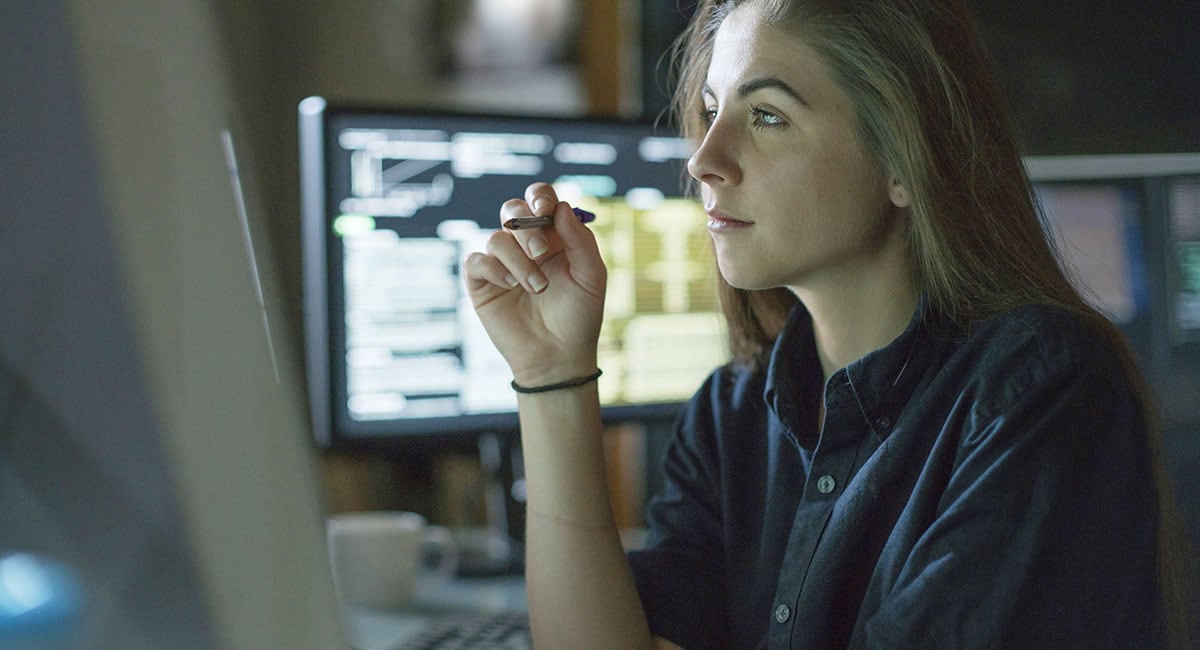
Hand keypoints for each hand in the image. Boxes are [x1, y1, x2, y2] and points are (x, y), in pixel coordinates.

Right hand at [462, 183, 606, 385]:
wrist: (558, 356)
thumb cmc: (579, 317)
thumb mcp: (591, 276)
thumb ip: (580, 240)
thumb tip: (561, 208)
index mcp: (554, 237)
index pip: (540, 200)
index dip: (540, 198)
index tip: (546, 212)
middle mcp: (525, 246)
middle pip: (512, 210)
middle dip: (527, 227)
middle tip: (542, 253)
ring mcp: (502, 264)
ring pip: (497, 238)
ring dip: (519, 261)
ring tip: (538, 288)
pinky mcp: (482, 284)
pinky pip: (476, 260)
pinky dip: (494, 269)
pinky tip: (510, 287)